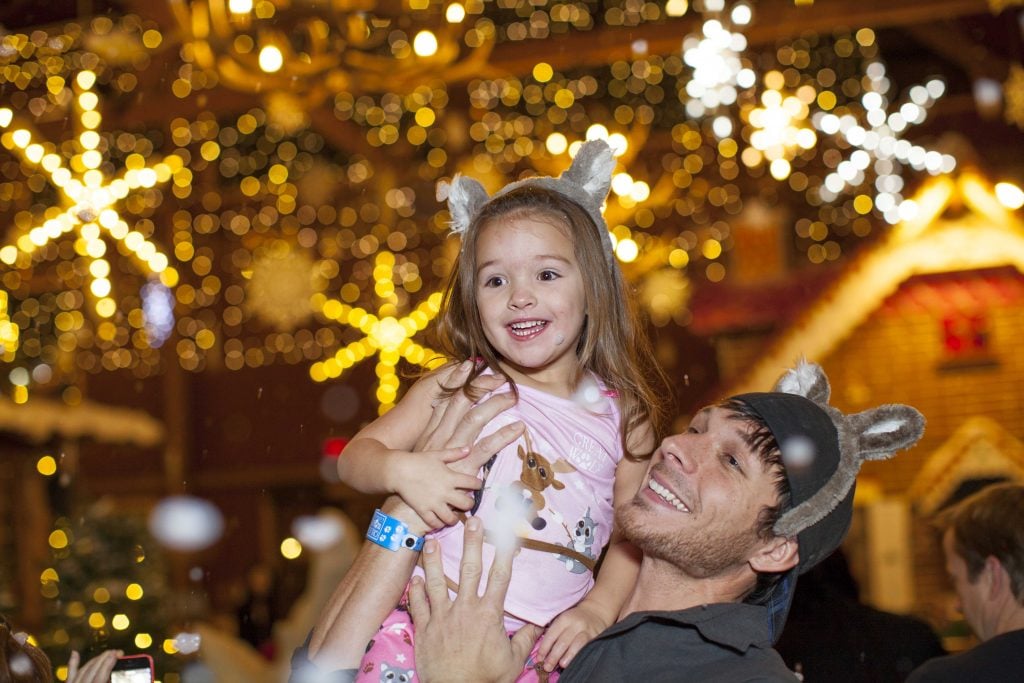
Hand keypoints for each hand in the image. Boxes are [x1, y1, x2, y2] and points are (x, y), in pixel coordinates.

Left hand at [66, 649, 121, 682]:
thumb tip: (119, 677)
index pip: (100, 676)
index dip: (109, 663)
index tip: (118, 654)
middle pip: (92, 669)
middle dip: (105, 658)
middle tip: (115, 651)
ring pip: (83, 669)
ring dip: (95, 659)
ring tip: (105, 654)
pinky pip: (70, 673)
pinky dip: (73, 663)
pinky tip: (75, 653)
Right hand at [390, 449, 481, 528]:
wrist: (398, 470)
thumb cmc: (418, 461)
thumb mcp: (437, 455)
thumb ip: (454, 453)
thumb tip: (469, 448)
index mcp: (450, 477)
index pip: (473, 483)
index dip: (478, 485)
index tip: (477, 486)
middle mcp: (445, 492)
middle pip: (466, 504)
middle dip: (470, 505)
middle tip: (467, 504)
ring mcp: (434, 503)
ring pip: (451, 518)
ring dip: (455, 518)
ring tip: (454, 516)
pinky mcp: (423, 510)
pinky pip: (434, 523)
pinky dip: (439, 524)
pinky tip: (440, 521)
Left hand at [408, 517, 540, 682]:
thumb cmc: (486, 679)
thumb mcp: (513, 659)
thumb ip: (526, 638)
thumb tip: (541, 623)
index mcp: (489, 614)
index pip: (500, 577)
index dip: (504, 553)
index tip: (506, 534)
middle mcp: (465, 609)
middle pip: (469, 569)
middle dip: (471, 542)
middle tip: (471, 521)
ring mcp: (443, 617)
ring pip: (437, 581)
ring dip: (434, 560)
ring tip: (431, 540)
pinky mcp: (425, 628)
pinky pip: (417, 605)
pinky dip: (415, 590)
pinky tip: (414, 577)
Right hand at [414, 362, 522, 477]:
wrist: (410, 505)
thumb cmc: (423, 481)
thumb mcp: (428, 455)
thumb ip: (440, 438)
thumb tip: (452, 424)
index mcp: (433, 431)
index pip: (446, 399)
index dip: (458, 381)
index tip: (472, 366)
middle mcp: (442, 437)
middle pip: (462, 402)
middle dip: (481, 386)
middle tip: (501, 378)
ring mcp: (452, 450)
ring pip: (475, 419)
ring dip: (495, 406)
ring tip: (513, 397)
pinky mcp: (464, 466)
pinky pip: (486, 448)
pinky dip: (503, 436)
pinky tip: (517, 428)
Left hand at [536, 601, 609, 671]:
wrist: (595, 612)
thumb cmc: (574, 619)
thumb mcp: (563, 619)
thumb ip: (554, 632)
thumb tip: (543, 652)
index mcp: (564, 618)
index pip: (551, 635)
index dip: (544, 648)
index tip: (539, 659)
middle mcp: (575, 624)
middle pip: (562, 642)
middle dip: (553, 656)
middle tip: (547, 667)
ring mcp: (586, 631)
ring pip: (575, 646)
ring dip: (567, 657)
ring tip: (561, 665)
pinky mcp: (595, 637)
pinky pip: (586, 648)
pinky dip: (579, 656)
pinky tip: (574, 662)